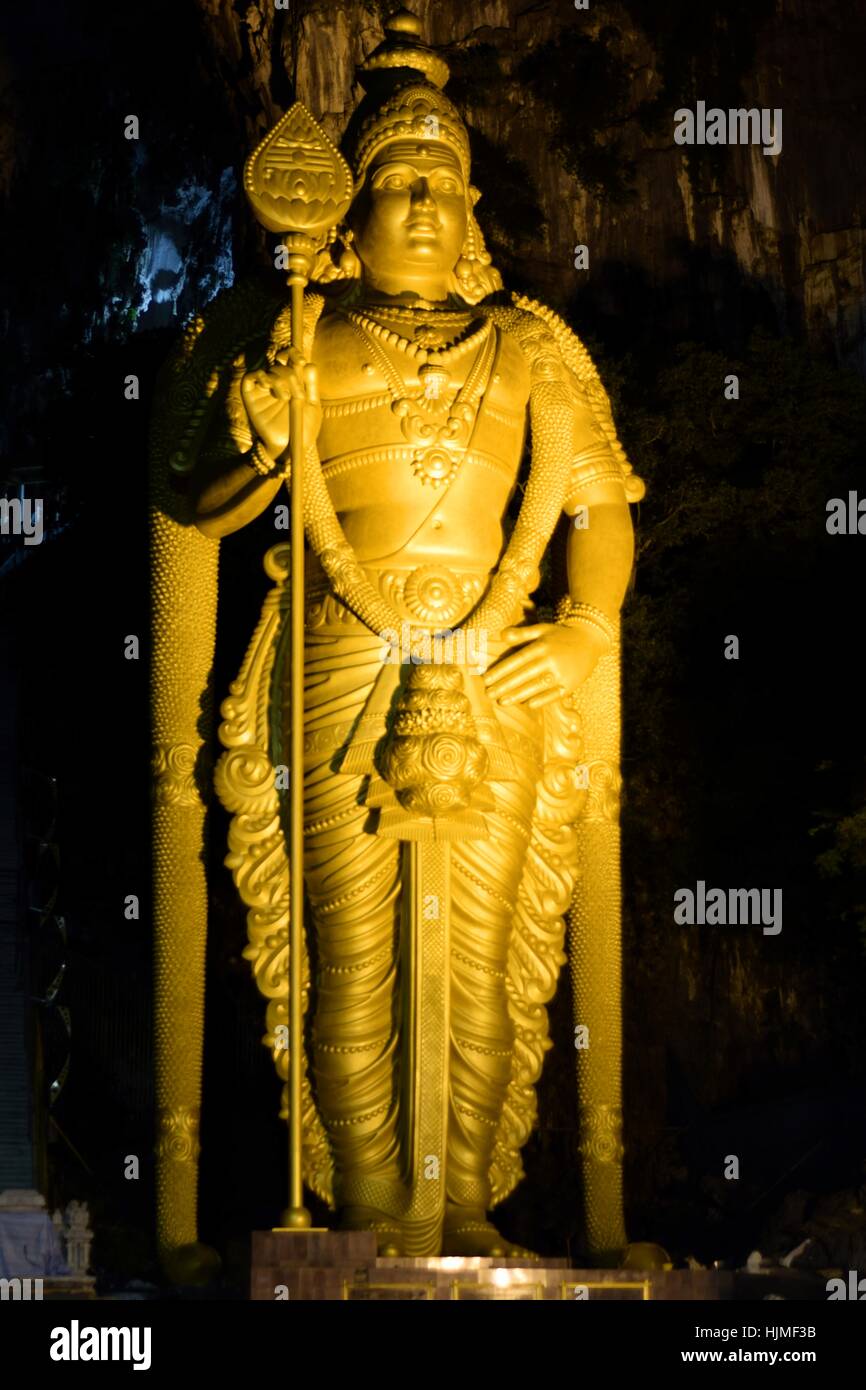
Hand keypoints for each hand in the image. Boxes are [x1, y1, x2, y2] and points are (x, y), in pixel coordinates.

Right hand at [240, 348, 321, 460]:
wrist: (289, 448)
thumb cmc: (302, 430)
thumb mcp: (313, 408)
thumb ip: (311, 386)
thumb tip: (309, 364)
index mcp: (293, 382)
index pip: (290, 357)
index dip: (294, 353)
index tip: (302, 361)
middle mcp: (278, 382)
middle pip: (281, 363)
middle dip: (293, 375)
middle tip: (298, 393)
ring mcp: (264, 388)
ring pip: (270, 370)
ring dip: (281, 381)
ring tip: (287, 399)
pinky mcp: (250, 395)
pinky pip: (251, 376)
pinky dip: (262, 377)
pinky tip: (270, 388)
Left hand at [483, 622, 607, 708]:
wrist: (590, 640)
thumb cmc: (560, 635)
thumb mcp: (542, 629)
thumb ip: (521, 633)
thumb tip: (501, 635)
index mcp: (541, 646)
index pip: (517, 660)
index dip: (501, 670)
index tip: (486, 680)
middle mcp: (551, 659)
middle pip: (524, 675)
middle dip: (505, 685)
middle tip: (489, 694)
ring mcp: (562, 673)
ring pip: (537, 686)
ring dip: (518, 695)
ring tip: (502, 702)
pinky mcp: (571, 684)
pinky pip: (555, 694)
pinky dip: (542, 700)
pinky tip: (528, 705)